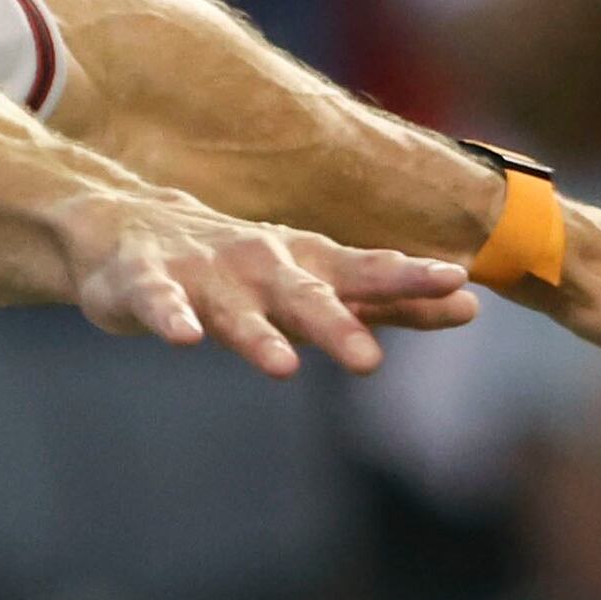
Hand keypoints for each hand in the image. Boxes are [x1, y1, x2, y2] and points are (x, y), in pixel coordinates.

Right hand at [66, 192, 476, 375]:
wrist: (128, 231)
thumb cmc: (243, 268)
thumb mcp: (317, 281)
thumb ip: (388, 300)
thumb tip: (472, 306)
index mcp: (307, 266)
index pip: (367, 274)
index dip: (409, 281)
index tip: (457, 286)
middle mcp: (262, 267)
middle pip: (306, 297)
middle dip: (337, 325)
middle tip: (370, 362)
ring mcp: (204, 275)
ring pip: (236, 310)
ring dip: (258, 337)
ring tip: (283, 368)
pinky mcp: (146, 284)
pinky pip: (159, 302)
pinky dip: (171, 318)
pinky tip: (184, 338)